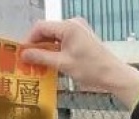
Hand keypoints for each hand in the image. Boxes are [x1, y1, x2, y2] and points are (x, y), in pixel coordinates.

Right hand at [20, 19, 138, 107]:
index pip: (40, 27)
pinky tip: (53, 61)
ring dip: (47, 48)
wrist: (115, 75)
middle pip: (48, 30)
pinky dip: (58, 49)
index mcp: (68, 26)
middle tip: (30, 59)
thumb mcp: (63, 64)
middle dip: (38, 44)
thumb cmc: (92, 69)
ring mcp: (80, 29)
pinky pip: (65, 39)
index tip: (24, 52)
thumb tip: (23, 55)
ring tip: (40, 62)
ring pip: (56, 36)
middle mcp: (74, 23)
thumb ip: (41, 58)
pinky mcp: (84, 36)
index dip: (29, 39)